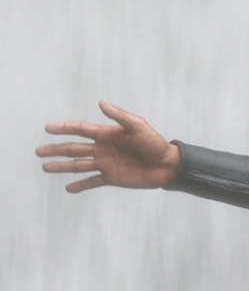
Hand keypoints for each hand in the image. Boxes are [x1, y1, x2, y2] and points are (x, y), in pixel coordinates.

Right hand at [36, 100, 180, 191]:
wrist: (167, 164)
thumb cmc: (155, 143)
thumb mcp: (138, 126)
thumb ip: (119, 116)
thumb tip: (101, 103)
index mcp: (107, 135)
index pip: (81, 130)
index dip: (64, 128)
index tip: (47, 128)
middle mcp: (103, 149)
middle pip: (74, 148)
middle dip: (56, 149)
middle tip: (38, 151)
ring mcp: (106, 164)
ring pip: (79, 165)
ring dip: (62, 166)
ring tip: (45, 167)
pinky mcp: (112, 178)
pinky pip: (92, 182)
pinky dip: (80, 185)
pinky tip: (68, 188)